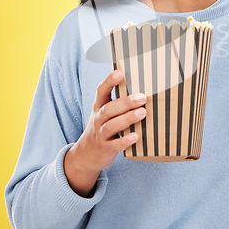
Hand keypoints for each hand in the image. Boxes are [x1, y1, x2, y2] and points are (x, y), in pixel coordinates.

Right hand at [64, 69, 146, 196]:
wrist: (86, 155)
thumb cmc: (103, 128)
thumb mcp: (106, 114)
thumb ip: (120, 103)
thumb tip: (143, 88)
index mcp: (99, 107)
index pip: (101, 91)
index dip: (109, 81)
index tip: (120, 73)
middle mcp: (98, 119)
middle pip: (109, 109)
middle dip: (126, 102)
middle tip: (142, 97)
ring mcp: (100, 135)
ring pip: (111, 125)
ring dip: (127, 118)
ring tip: (142, 113)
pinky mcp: (105, 149)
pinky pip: (114, 145)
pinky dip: (125, 141)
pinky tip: (136, 136)